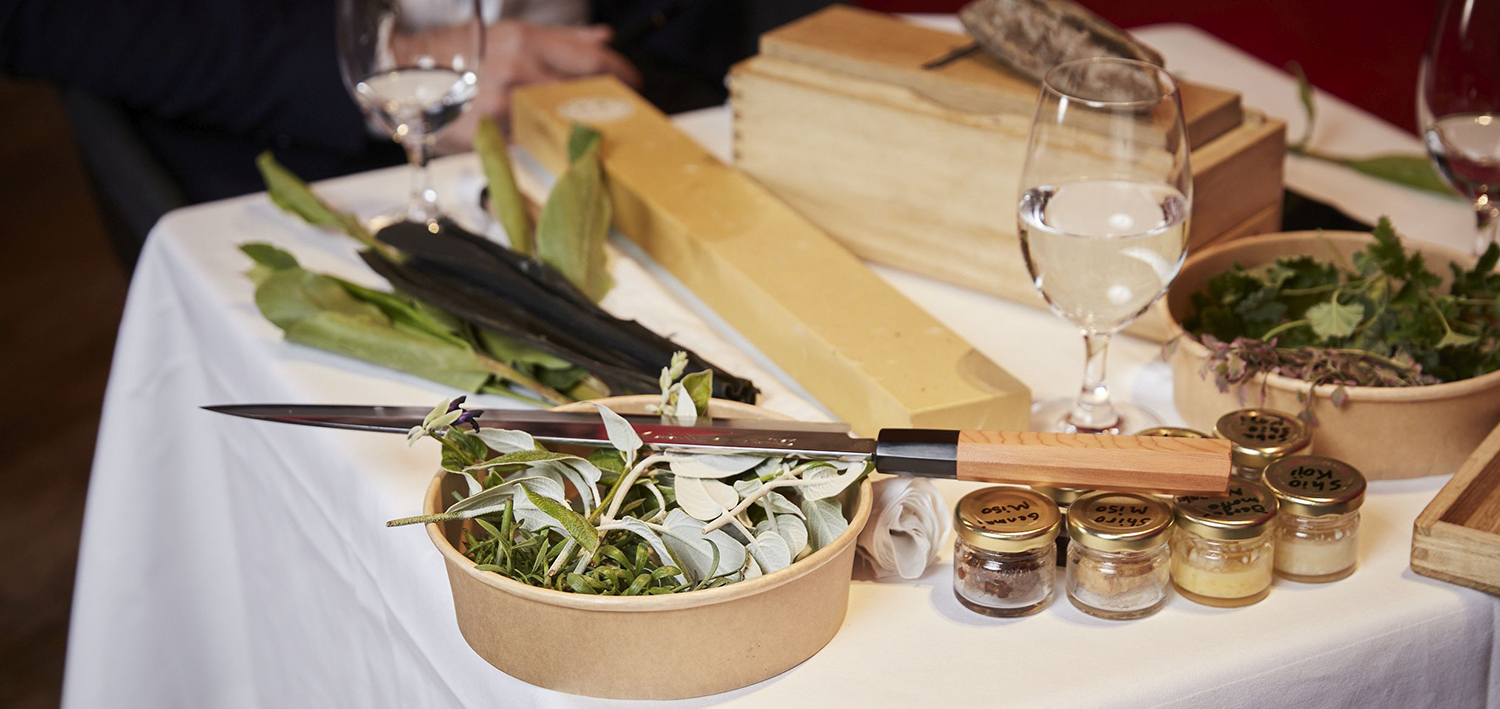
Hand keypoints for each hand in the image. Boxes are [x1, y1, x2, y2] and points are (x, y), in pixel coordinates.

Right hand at [435, 21, 640, 152]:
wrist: (411, 75)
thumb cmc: (467, 54)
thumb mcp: (515, 35)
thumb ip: (564, 40)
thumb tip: (605, 40)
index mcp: (527, 42)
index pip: (590, 60)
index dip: (620, 75)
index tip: (634, 85)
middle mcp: (518, 70)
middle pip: (583, 94)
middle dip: (608, 106)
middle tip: (625, 115)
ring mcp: (506, 103)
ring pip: (563, 121)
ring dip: (585, 129)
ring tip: (597, 133)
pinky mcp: (493, 131)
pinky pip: (534, 143)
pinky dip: (552, 147)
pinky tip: (562, 149)